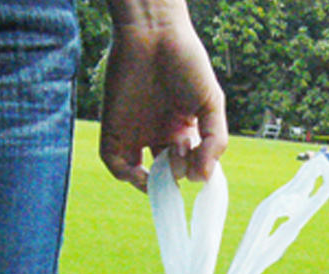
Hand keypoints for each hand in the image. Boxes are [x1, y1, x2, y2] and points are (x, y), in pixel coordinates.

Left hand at [99, 3, 227, 190]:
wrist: (153, 34)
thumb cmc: (186, 63)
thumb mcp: (212, 103)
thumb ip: (215, 141)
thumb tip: (202, 179)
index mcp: (184, 128)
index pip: (189, 164)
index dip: (195, 172)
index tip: (200, 172)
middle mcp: (159, 133)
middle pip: (166, 171)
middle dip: (176, 173)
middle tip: (180, 154)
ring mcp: (135, 132)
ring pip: (139, 173)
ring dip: (150, 183)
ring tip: (161, 172)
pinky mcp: (113, 128)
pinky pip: (115, 162)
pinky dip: (126, 175)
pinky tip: (141, 173)